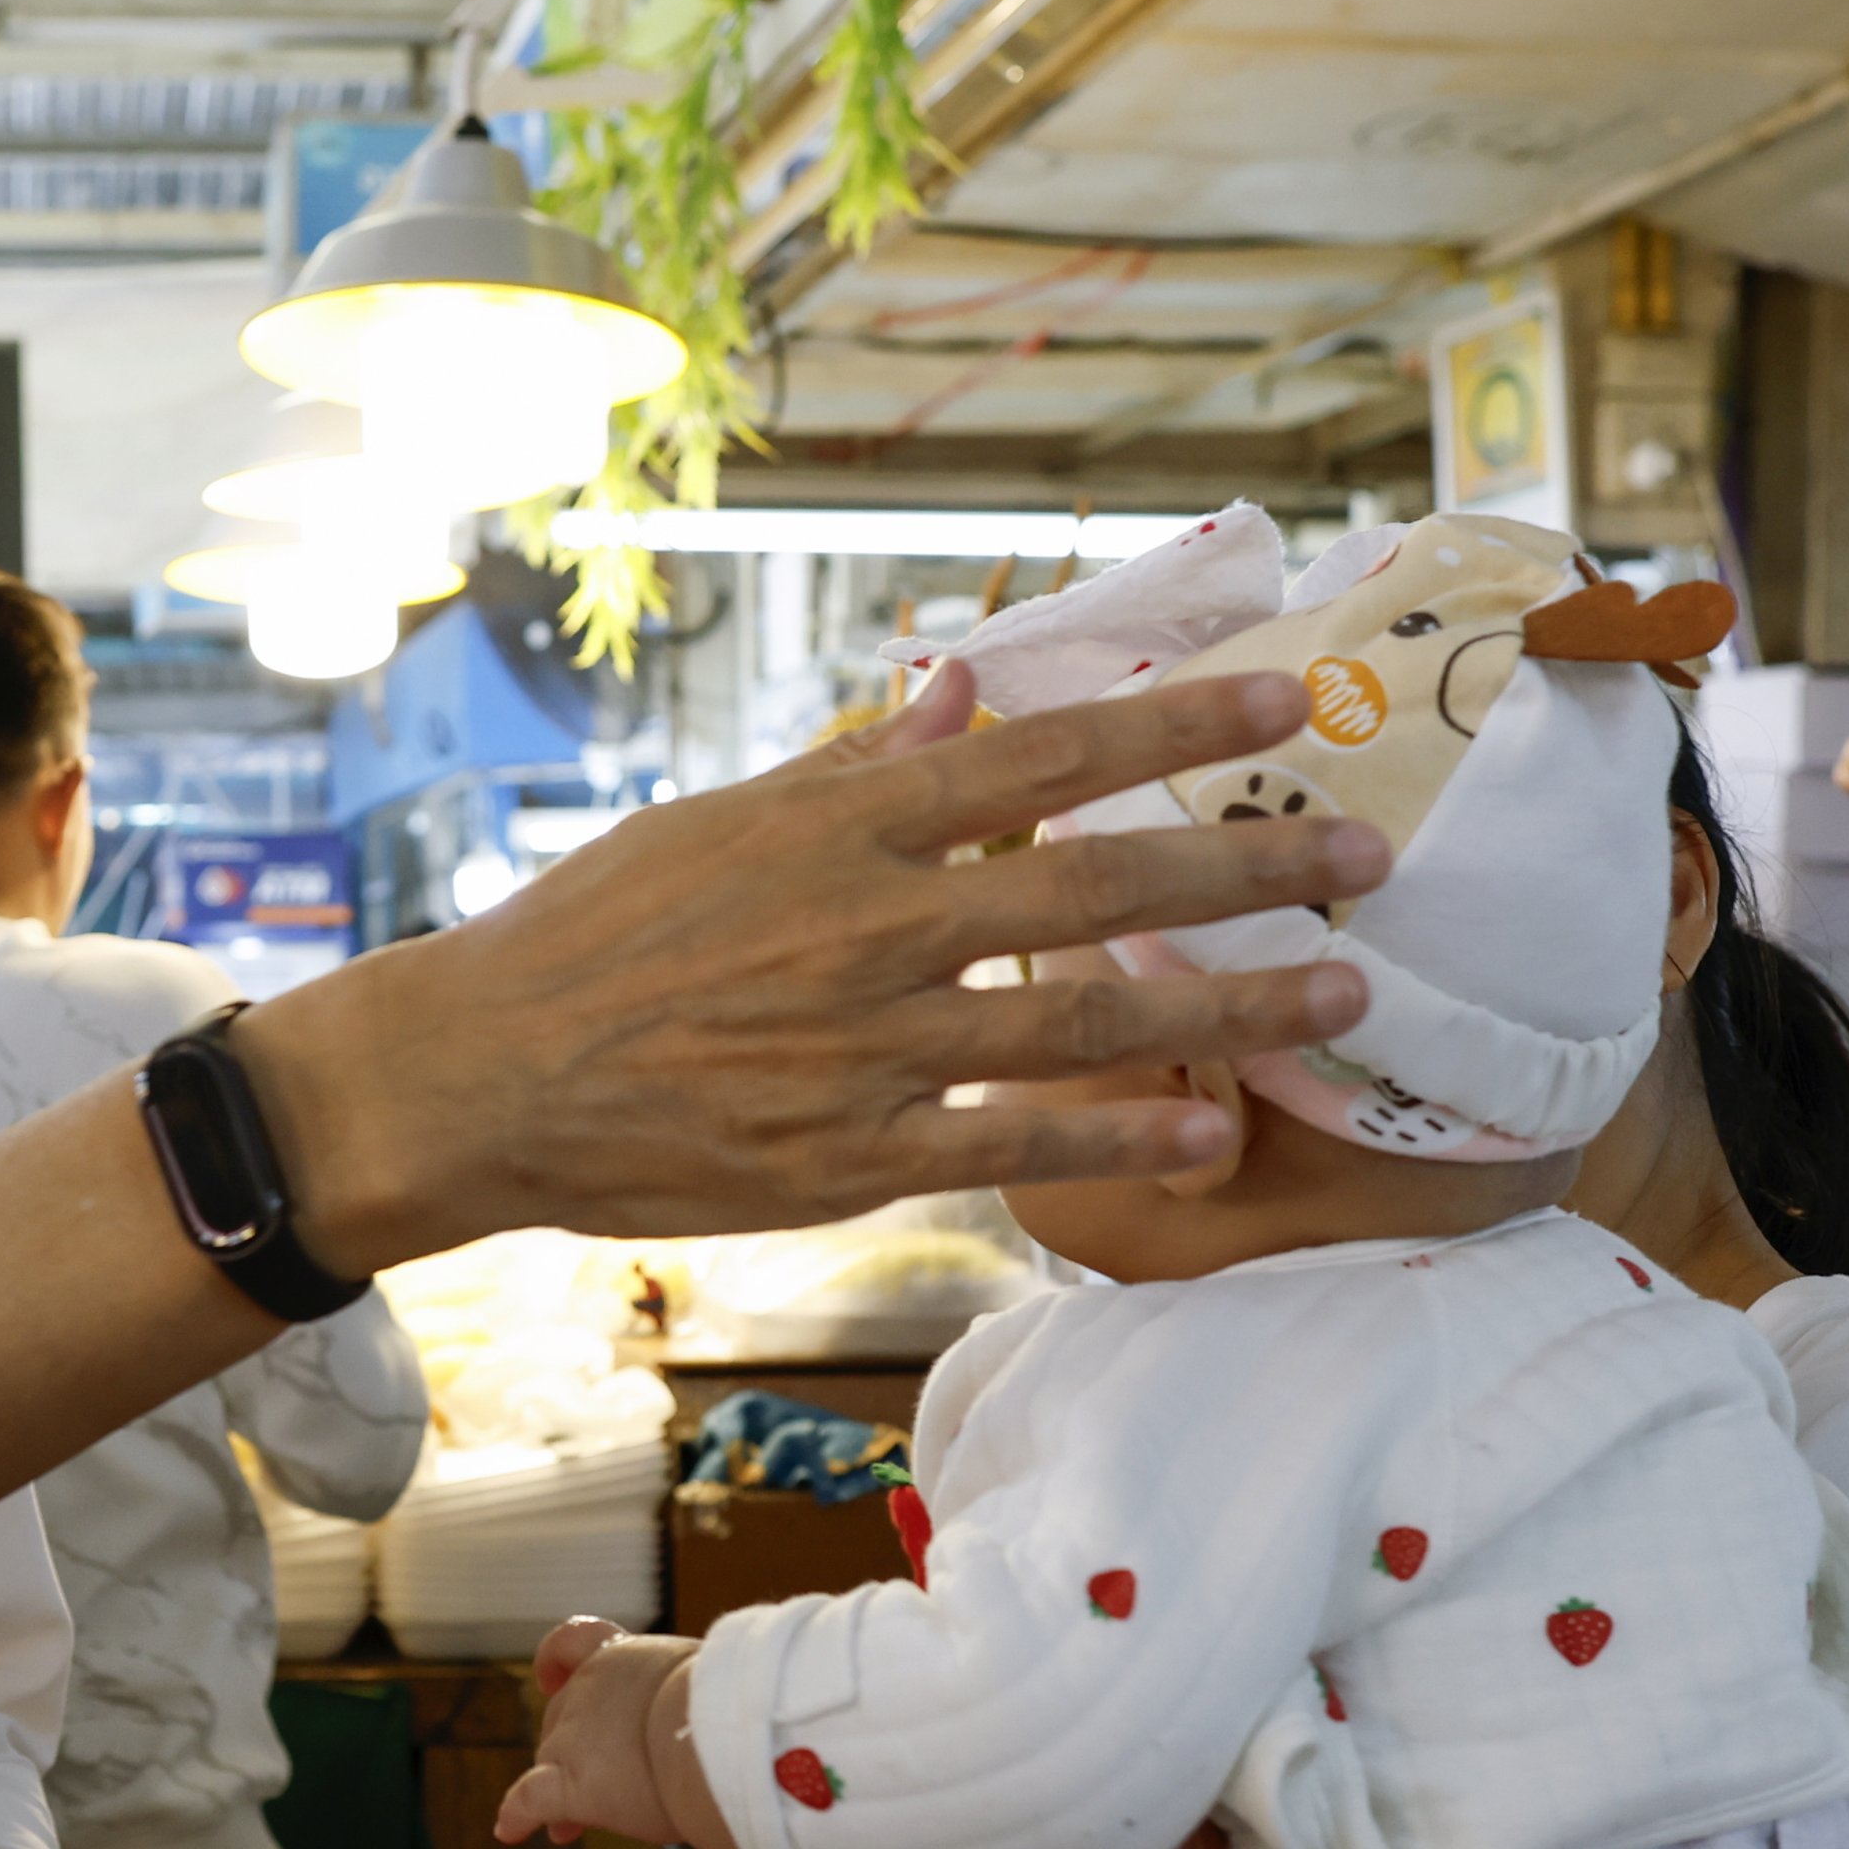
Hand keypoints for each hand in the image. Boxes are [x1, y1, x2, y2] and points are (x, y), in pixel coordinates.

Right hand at [238, 660, 1390, 1267]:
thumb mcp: (718, 821)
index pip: (1040, 756)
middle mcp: (870, 930)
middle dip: (1248, 862)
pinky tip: (1210, 1136)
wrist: (480, 1075)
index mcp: (840, 828)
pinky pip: (1011, 1148)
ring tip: (1340, 993)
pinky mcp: (846, 1158)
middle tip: (1368, 853)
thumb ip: (858, 769)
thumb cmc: (593, 938)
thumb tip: (965, 690)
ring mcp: (865, 1052)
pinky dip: (1117, 1141)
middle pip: (1097, 882)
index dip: (1173, 723)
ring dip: (1226, 1006)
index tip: (1286, 696)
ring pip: (1082, 1022)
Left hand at [498, 1621, 718, 1848]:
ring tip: (566, 1833)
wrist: (722, 1731)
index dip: (557, 1658)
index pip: (577, 1640)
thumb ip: (688, 1699)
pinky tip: (509, 1832)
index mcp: (626, 1656)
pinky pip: (528, 1800)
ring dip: (558, 1794)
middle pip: (562, 1717)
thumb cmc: (734, 1708)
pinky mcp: (568, 1783)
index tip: (549, 1676)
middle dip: (573, 1752)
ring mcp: (573, 1736)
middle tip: (599, 1787)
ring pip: (548, 1760)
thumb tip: (702, 1724)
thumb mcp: (710, 1686)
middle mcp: (590, 1688)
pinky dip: (517, 1816)